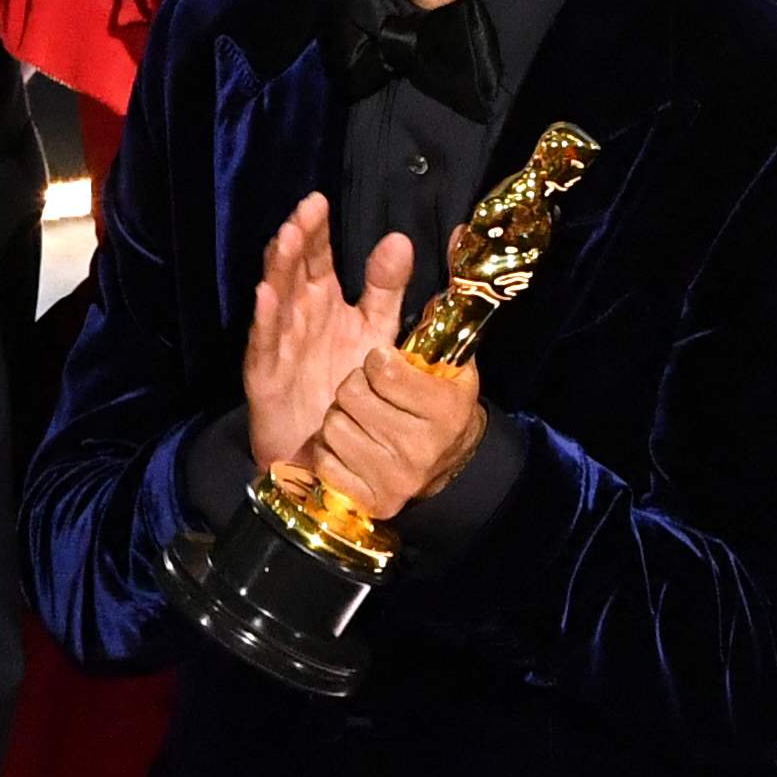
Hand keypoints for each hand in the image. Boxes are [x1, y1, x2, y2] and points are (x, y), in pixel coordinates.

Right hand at [238, 196, 408, 475]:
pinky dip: (265, 319)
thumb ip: (387, 289)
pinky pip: (265, 343)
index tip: (318, 201)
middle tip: (305, 212)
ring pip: (276, 299)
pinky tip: (267, 296)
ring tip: (288, 240)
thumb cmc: (352, 391)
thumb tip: (399, 240)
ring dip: (280, 269)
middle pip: (293, 272)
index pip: (318, 259)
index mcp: (326, 304)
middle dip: (298, 241)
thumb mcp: (379, 333)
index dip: (317, 232)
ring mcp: (279, 344)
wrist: (330, 457)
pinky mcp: (265, 374)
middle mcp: (299, 317)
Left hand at [306, 343, 489, 524]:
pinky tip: (351, 447)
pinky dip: (330, 450)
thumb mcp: (451, 370)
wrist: (449, 466)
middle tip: (370, 394)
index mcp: (447, 412)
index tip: (382, 364)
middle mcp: (422, 448)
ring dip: (340, 417)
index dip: (377, 360)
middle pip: (350, 394)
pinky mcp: (371, 500)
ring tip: (361, 420)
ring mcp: (396, 478)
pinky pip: (325, 459)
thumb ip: (433, 337)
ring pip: (333, 425)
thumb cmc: (440, 408)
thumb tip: (400, 277)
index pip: (383, 370)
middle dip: (355, 386)